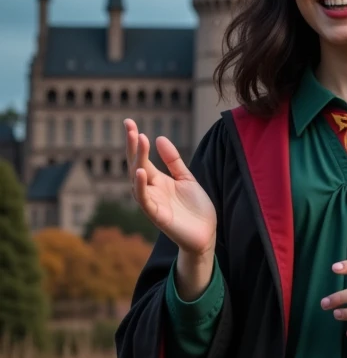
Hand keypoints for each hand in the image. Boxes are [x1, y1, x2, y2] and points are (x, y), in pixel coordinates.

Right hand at [124, 119, 216, 256]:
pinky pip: (145, 200)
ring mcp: (152, 202)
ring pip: (138, 179)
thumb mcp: (186, 178)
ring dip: (138, 160)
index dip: (136, 141)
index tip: (129, 122)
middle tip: (130, 126)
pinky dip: (140, 186)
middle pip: (136, 164)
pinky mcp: (157, 216)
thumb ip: (173, 161)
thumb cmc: (195, 208)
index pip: (142, 157)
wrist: (206, 235)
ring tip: (139, 140)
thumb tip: (159, 137)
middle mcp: (151, 189)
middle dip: (133, 146)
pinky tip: (140, 171)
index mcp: (157, 180)